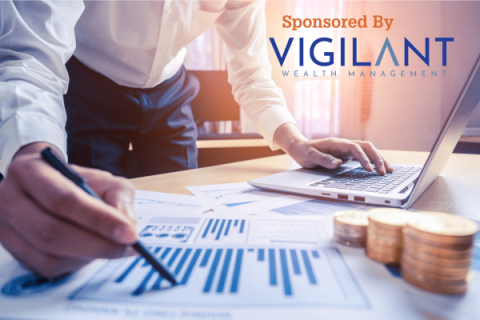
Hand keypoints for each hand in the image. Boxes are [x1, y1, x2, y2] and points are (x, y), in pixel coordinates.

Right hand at [0, 142, 137, 277]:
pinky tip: (90, 252)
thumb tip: (127, 225)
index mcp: (30, 172)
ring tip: (112, 247)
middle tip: (127, 247)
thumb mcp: (103, 179)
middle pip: (52, 231)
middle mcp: (10, 199)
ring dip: (88, 255)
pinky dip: (75, 263)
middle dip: (97, 244)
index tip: (130, 233)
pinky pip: (46, 267)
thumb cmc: (76, 182)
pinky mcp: (13, 250)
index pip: (64, 200)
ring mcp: (5, 228)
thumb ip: (118, 197)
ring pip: (49, 254)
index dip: (99, 219)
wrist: (46, 185)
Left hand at [273, 123, 393, 174]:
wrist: (299, 147)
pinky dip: (373, 161)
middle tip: (384, 172)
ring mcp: (346, 149)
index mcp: (336, 143)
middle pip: (366, 147)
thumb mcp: (309, 157)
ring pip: (367, 150)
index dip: (364, 158)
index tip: (369, 170)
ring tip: (389, 170)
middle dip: (377, 158)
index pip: (355, 148)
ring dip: (379, 159)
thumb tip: (338, 163)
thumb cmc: (303, 152)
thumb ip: (323, 159)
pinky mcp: (346, 154)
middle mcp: (344, 144)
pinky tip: (379, 169)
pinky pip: (363, 155)